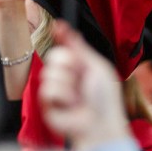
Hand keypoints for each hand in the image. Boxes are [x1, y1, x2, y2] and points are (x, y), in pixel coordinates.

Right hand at [39, 22, 129, 148]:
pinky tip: (71, 105)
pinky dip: (63, 95)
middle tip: (81, 78)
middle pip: (54, 56)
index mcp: (77, 67)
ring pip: (49, 72)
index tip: (57, 27)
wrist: (101, 125)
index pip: (63, 47)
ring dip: (68, 83)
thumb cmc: (104, 100)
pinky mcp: (47, 105)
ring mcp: (55, 91)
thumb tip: (62, 25)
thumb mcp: (96, 66)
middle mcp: (65, 77)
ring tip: (78, 97)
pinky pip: (48, 89)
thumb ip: (78, 46)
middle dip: (69, 64)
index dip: (61, 38)